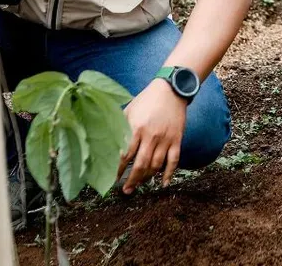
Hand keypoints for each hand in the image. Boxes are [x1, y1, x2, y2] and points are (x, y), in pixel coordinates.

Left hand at [117, 78, 186, 193]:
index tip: (111, 179)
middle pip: (140, 164)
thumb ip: (118, 127)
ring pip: (156, 165)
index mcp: (136, 128)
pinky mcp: (177, 139)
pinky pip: (173, 161)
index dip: (117, 170)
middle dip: (132, 180)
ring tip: (139, 185)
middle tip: (126, 191)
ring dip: (146, 178)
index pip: (124, 155)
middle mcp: (151, 135)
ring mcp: (165, 139)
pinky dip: (168, 174)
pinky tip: (162, 184)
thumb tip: (104, 142)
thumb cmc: (146, 100)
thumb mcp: (128, 110)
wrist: (171, 89)